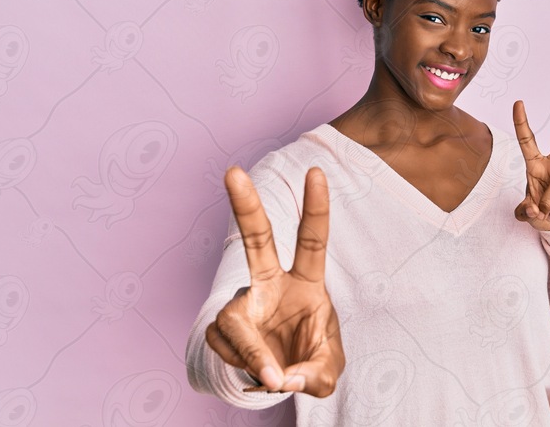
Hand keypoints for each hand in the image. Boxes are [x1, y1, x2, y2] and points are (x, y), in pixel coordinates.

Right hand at [205, 166, 344, 395]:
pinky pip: (226, 348)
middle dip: (245, 206)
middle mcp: (271, 284)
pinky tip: (257, 372)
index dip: (316, 208)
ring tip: (272, 377)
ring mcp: (244, 304)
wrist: (281, 377)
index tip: (316, 172)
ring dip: (252, 353)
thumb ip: (316, 374)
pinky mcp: (222, 327)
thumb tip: (281, 376)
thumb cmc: (311, 359)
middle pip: (256, 240)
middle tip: (232, 171)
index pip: (312, 241)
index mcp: (306, 283)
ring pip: (233, 322)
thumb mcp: (327, 369)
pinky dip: (244, 367)